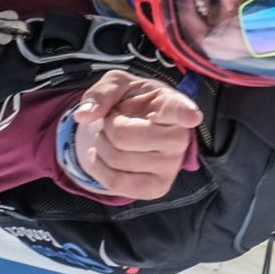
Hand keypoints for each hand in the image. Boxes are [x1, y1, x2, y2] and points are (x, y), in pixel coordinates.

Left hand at [72, 70, 201, 199]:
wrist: (133, 126)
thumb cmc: (130, 101)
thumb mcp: (116, 85)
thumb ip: (100, 94)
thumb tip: (84, 115)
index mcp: (171, 104)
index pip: (179, 109)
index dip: (184, 112)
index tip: (191, 115)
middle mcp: (179, 137)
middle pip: (123, 136)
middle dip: (107, 126)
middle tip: (117, 119)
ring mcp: (171, 166)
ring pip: (116, 158)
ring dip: (102, 144)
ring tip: (114, 136)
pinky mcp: (158, 188)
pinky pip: (116, 183)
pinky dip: (99, 168)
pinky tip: (106, 155)